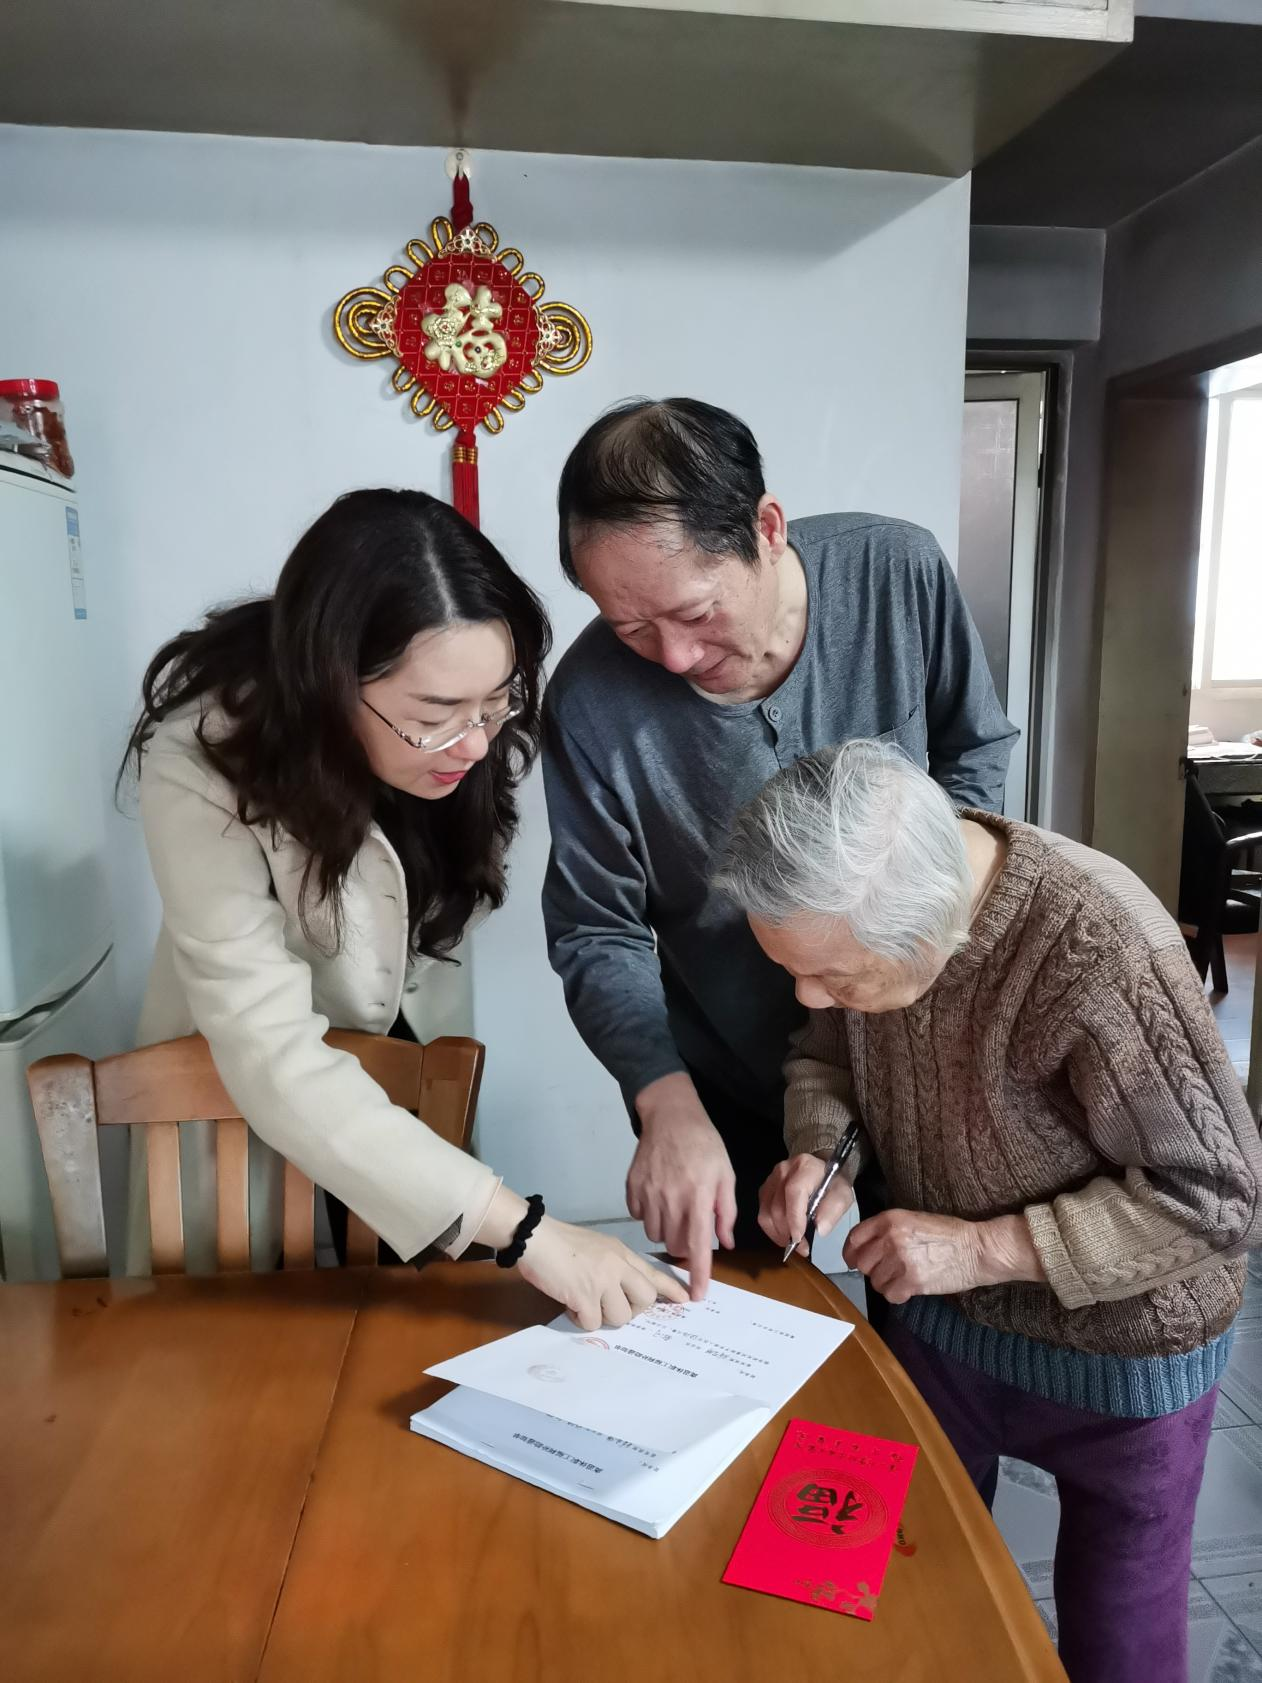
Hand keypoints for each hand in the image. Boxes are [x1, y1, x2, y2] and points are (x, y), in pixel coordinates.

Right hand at [516, 1217, 689, 1330]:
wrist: (536, 1237)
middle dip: (632, 1310)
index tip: (686, 1299)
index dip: (671, 1289)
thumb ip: (615, 1265)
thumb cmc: (562, 1242)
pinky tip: (570, 1304)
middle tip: (611, 1305)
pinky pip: (592, 1323)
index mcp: (621, 1253)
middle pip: (645, 1300)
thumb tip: (625, 1291)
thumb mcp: (598, 1247)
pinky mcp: (584, 1296)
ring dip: (601, 1316)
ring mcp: (602, 1282)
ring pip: (620, 1317)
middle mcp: (617, 1266)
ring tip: (585, 1302)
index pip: (653, 1273)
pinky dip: (580, 1319)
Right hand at [627, 1073, 736, 1300]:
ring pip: (655, 1234)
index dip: (699, 1274)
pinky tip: (658, 1196)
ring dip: (667, 1230)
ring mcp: (648, 1193)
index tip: (698, 1296)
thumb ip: (726, 1212)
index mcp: (698, 1197)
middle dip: (684, 1245)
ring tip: (675, 1207)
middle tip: (691, 1225)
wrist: (670, 1116)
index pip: (697, 1246)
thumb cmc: (704, 1145)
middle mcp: (671, 1199)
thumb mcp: (726, 1175)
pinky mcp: (632, 1187)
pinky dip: (649, 1214)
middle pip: (674, 1245)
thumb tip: (726, 1243)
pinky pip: (639, 1217)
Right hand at [758, 1153, 854, 1257]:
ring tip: (794, 1243)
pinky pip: (762, 1214)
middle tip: (803, 1248)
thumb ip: (834, 1209)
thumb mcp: (843, 1194)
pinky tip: (786, 1234)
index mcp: (805, 1167)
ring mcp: (771, 1179)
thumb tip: (820, 1229)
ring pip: (766, 1213)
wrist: (822, 1171)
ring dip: (779, 1234)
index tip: (799, 1238)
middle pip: (777, 1207)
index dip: (794, 1218)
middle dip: (788, 1232)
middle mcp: (783, 1170)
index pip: (794, 1192)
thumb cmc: (832, 1183)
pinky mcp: (764, 1189)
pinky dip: (772, 1229)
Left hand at [843, 1210, 1044, 1303]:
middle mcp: (891, 1238)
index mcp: (890, 1219)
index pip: (855, 1237)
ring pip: (875, 1281)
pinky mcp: (912, 1281)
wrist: (976, 1249)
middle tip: (885, 1271)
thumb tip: (866, 1246)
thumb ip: (887, 1230)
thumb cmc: (948, 1233)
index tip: (853, 1259)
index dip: (851, 1251)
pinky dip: (897, 1294)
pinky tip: (908, 1288)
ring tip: (903, 1277)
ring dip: (886, 1283)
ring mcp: (901, 1261)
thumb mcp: (914, 1219)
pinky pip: (890, 1295)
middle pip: (861, 1262)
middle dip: (870, 1269)